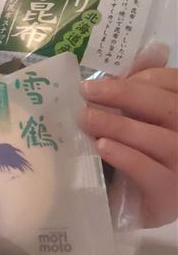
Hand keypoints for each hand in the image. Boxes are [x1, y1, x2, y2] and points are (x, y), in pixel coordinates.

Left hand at [78, 67, 177, 227]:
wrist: (135, 204)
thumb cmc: (138, 154)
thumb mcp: (139, 119)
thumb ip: (142, 88)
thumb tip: (152, 50)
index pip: (174, 84)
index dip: (139, 78)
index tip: (99, 81)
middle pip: (168, 107)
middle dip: (125, 94)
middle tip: (86, 91)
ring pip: (161, 140)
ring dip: (119, 125)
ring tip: (86, 118)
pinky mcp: (171, 196)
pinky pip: (151, 174)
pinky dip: (126, 156)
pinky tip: (102, 147)